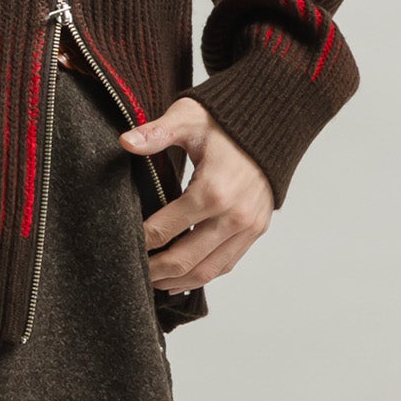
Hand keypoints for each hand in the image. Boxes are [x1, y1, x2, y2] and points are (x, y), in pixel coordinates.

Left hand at [120, 102, 272, 292]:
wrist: (275, 123)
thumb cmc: (228, 121)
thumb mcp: (190, 118)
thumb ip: (157, 132)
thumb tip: (124, 141)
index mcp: (212, 191)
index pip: (164, 230)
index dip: (141, 241)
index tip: (124, 244)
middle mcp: (232, 215)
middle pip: (183, 260)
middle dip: (154, 271)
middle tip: (133, 271)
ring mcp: (247, 227)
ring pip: (204, 272)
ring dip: (175, 282)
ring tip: (153, 281)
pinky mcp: (255, 231)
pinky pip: (224, 266)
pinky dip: (200, 277)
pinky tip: (179, 280)